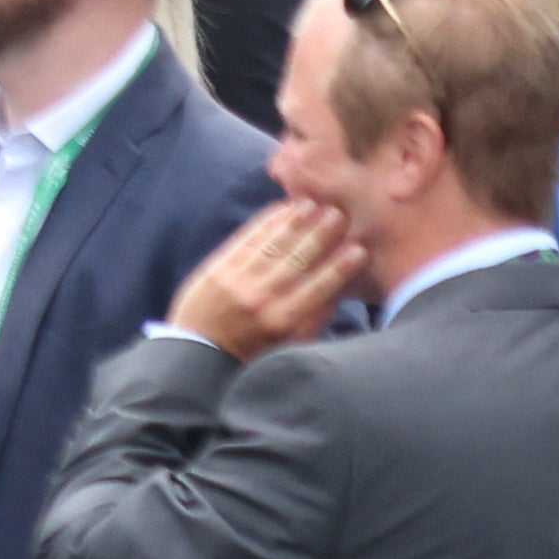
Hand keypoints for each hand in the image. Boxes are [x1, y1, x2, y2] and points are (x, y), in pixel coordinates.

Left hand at [167, 198, 364, 362]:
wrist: (198, 354)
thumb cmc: (252, 352)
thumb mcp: (289, 345)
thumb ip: (315, 317)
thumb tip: (341, 286)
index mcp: (283, 321)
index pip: (319, 287)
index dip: (340, 267)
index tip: (359, 249)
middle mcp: (262, 298)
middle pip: (298, 260)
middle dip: (321, 235)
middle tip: (339, 215)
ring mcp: (238, 280)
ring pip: (274, 244)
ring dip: (296, 222)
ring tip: (314, 204)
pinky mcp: (219, 267)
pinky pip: (248, 238)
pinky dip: (267, 222)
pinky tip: (283, 209)